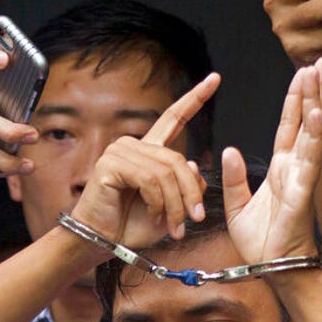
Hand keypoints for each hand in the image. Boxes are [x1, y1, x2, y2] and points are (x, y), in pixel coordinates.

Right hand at [69, 73, 219, 246]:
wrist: (106, 242)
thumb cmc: (135, 225)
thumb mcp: (173, 206)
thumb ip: (187, 185)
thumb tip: (193, 164)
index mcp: (150, 151)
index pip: (174, 118)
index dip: (195, 99)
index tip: (215, 79)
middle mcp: (134, 145)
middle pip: (179, 160)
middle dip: (191, 194)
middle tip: (194, 219)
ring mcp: (120, 151)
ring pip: (166, 173)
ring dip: (176, 204)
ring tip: (175, 226)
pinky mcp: (110, 163)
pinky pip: (149, 179)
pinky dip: (158, 201)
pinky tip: (154, 214)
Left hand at [224, 57, 321, 263]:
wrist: (273, 270)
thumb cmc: (261, 243)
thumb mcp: (237, 205)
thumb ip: (234, 177)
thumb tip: (228, 150)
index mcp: (282, 169)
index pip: (289, 126)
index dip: (295, 99)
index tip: (302, 73)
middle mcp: (296, 169)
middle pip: (306, 121)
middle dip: (313, 90)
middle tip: (320, 61)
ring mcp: (302, 178)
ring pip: (311, 132)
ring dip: (316, 102)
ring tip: (319, 74)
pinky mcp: (302, 192)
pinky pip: (310, 159)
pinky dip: (314, 135)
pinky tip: (316, 113)